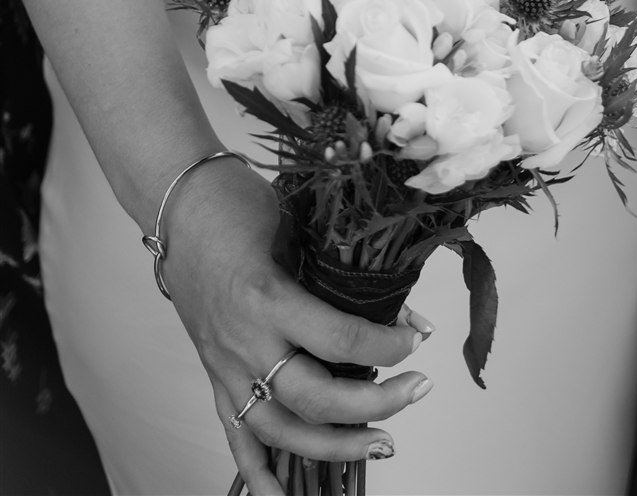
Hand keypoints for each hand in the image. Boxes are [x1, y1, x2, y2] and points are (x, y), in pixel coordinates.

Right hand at [159, 155, 430, 495]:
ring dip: (335, 445)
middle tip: (417, 391)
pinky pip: (234, 436)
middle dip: (374, 403)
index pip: (338, 338)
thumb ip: (344, 274)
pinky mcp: (214, 376)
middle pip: (314, 397)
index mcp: (267, 297)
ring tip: (383, 444)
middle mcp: (244, 343)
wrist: (179, 205)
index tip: (420, 340)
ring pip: (281, 430)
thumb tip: (403, 313)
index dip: (387, 344)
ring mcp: (225, 367)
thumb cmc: (239, 205)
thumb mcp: (299, 226)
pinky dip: (258, 474)